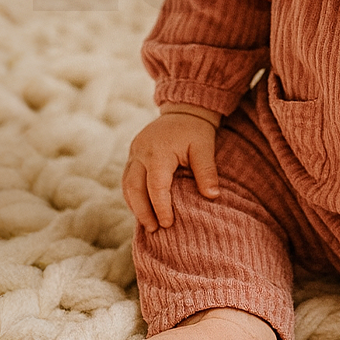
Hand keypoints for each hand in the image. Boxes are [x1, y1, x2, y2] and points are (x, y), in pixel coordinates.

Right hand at [122, 111, 219, 232]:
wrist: (184, 109)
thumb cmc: (196, 131)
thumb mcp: (205, 148)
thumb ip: (207, 172)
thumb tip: (212, 196)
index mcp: (159, 151)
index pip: (156, 186)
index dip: (161, 207)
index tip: (168, 224)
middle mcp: (141, 152)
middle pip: (134, 188)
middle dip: (143, 212)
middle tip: (154, 229)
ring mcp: (134, 152)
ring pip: (127, 185)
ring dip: (135, 206)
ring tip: (147, 224)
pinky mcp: (133, 154)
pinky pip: (128, 178)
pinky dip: (133, 195)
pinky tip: (142, 208)